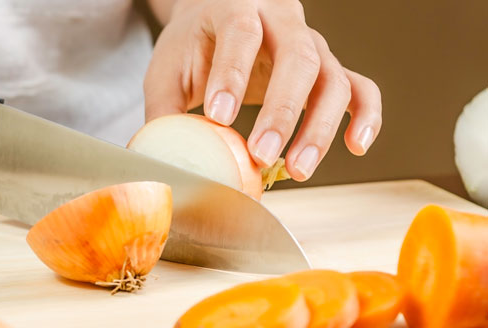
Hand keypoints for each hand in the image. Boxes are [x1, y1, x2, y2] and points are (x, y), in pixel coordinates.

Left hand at [144, 0, 381, 180]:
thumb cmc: (191, 47)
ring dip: (319, 127)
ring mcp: (311, 44)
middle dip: (282, 110)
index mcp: (235, 9)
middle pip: (299, 56)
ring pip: (332, 78)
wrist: (216, 21)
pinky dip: (365, 116)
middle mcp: (281, 21)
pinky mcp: (328, 70)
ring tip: (297, 169)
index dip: (232, 74)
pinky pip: (360, 88)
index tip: (219, 116)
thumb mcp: (166, 70)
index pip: (240, 33)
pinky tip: (356, 146)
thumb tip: (159, 161)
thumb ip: (163, 111)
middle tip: (262, 153)